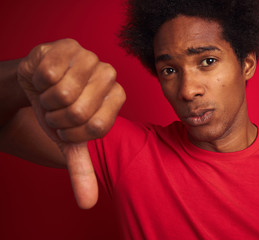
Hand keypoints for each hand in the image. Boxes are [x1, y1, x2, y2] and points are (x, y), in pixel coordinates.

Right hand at [17, 39, 124, 208]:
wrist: (39, 83)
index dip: (72, 132)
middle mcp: (110, 75)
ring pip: (63, 92)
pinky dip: (38, 81)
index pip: (97, 127)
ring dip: (47, 99)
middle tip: (56, 109)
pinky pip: (49, 73)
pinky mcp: (69, 45)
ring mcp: (92, 57)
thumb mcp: (71, 141)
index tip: (67, 125)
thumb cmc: (60, 110)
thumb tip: (88, 204)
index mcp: (117, 97)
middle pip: (79, 110)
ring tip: (51, 92)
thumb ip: (82, 170)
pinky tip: (45, 76)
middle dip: (57, 117)